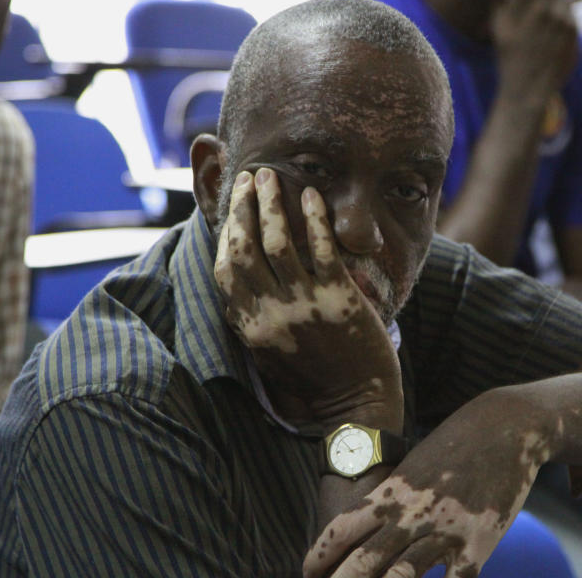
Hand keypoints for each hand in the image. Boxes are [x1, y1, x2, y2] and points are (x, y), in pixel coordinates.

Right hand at [214, 168, 402, 429]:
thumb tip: (242, 277)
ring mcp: (304, 304)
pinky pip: (321, 248)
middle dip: (242, 207)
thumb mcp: (269, 353)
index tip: (231, 205)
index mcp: (250, 327)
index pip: (225, 269)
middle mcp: (270, 314)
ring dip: (270, 203)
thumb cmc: (314, 380)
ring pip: (277, 241)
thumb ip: (253, 317)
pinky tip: (311, 195)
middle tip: (247, 178)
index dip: (226, 232)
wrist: (356, 406)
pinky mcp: (338, 298)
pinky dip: (313, 217)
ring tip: (270, 176)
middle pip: (244, 247)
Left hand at [303, 392, 558, 577]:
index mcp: (392, 493)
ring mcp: (445, 530)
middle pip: (363, 561)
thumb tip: (368, 526)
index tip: (306, 572)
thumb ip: (392, 500)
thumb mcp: (414, 468)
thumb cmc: (455, 446)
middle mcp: (411, 514)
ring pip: (401, 577)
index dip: (320, 555)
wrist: (504, 427)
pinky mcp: (479, 543)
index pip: (342, 529)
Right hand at [490, 0, 577, 102]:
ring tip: (540, 26)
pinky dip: (561, 19)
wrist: (529, 88)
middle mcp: (542, 8)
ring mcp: (562, 19)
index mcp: (520, 6)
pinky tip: (550, 36)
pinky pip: (568, 13)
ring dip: (553, 2)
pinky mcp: (575, 29)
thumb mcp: (499, 27)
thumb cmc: (509, 56)